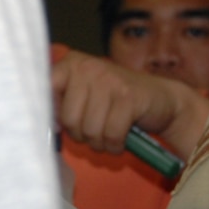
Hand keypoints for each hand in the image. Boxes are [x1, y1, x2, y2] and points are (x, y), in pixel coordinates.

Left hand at [50, 45, 208, 159]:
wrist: (162, 99)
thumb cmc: (117, 102)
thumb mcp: (86, 95)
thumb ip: (63, 104)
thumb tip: (47, 126)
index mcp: (72, 63)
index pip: (47, 91)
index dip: (53, 116)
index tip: (63, 126)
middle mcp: (88, 67)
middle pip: (70, 119)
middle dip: (82, 135)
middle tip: (95, 133)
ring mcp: (110, 80)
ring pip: (90, 129)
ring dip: (100, 143)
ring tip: (109, 137)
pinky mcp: (129, 97)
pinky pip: (111, 134)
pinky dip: (115, 145)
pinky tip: (120, 141)